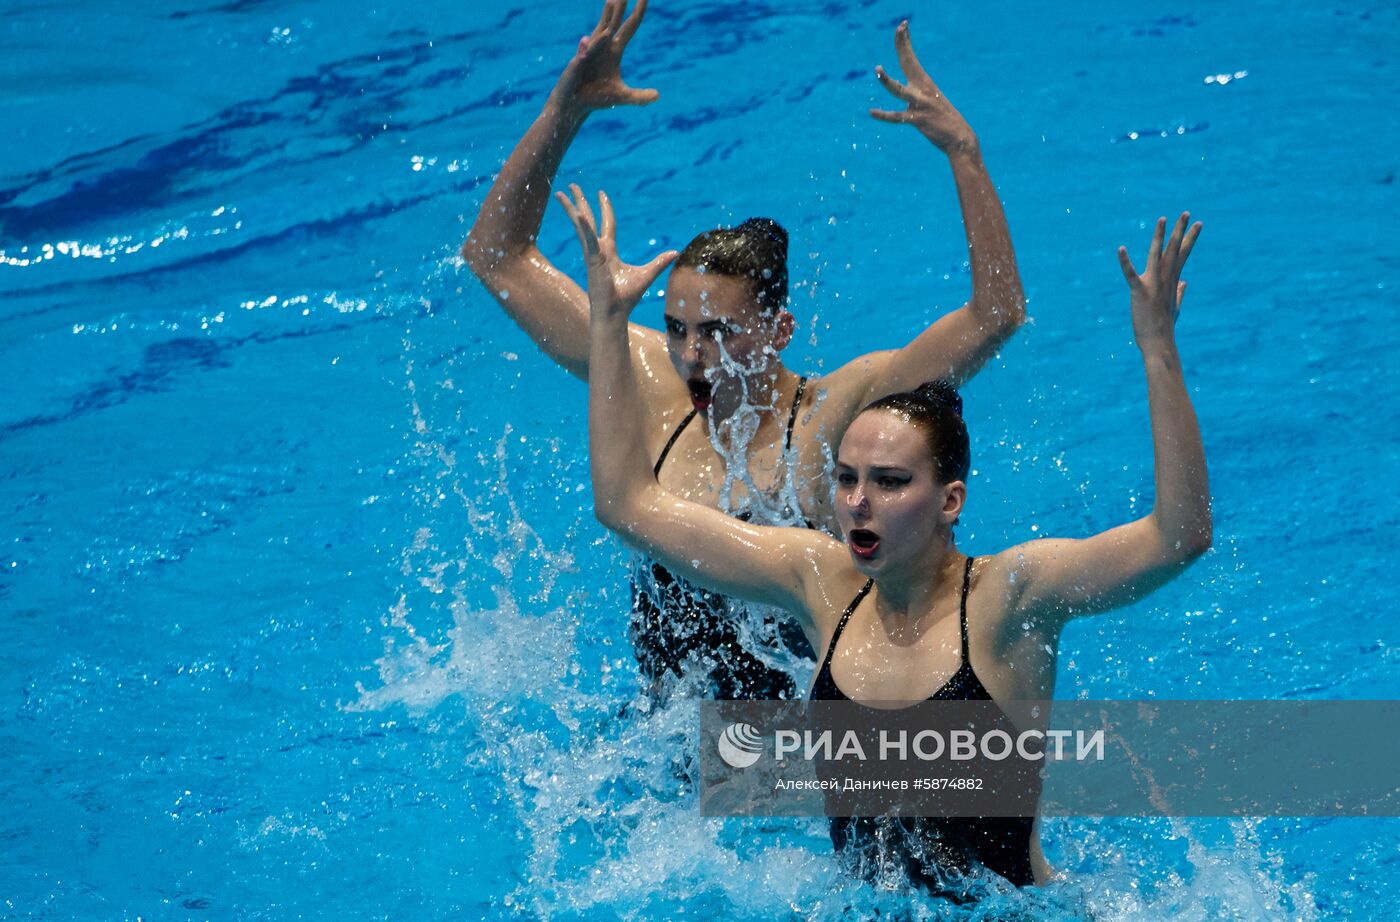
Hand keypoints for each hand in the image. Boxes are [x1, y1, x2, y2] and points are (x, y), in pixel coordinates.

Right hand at [551, 0, 657, 112]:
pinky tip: (586, 42)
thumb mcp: (622, 97)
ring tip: (611, 1)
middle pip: (614, 21)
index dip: (637, 12)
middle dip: (620, 5)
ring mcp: (588, 54)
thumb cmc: (596, 98)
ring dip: (606, 19)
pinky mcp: (576, 66)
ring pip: (600, 33)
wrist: (574, 105)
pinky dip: (586, 49)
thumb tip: (658, 96)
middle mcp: (602, 47)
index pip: (629, 27)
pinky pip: (583, 55)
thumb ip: (639, 97)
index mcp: (614, 50)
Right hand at [556, 184, 676, 320]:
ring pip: (581, 225)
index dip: (604, 208)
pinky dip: (583, 226)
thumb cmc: (626, 299)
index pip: (606, 224)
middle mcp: (597, 249)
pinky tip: (577, 213)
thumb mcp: (647, 274)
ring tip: (561, 192)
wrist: (614, 314)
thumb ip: (660, 262)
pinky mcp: (592, 260)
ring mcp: (592, 254)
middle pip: (587, 219)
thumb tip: (676, 252)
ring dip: (572, 208)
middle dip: (581, 201)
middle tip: (572, 185)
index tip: (601, 193)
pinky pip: (587, 239)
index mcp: (608, 252)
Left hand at [871, 22, 976, 154]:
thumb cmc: (944, 120)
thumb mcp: (932, 101)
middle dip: (903, 45)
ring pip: (899, 90)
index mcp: (925, 83)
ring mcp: (920, 104)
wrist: (960, 139)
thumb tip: (905, 95)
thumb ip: (918, 95)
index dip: (905, 42)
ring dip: (887, 80)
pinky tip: (872, 112)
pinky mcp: (918, 120)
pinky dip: (884, 115)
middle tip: (899, 27)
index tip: (902, 25)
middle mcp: (923, 90)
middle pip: (909, 63)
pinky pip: (897, 117)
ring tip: (877, 68)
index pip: (911, 59)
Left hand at [1118, 213, 1202, 348]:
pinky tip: (1120, 248)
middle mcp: (1166, 280)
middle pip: (1174, 250)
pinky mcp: (1140, 292)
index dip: (1191, 239)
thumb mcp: (1175, 307)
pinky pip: (1130, 274)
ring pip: (1157, 255)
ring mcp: (1154, 285)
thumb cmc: (1165, 327)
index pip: (1183, 255)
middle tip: (1187, 213)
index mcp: (1173, 281)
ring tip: (1162, 219)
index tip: (1199, 224)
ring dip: (1159, 237)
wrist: (1159, 343)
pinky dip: (1125, 262)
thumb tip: (1185, 282)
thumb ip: (1180, 293)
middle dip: (1180, 231)